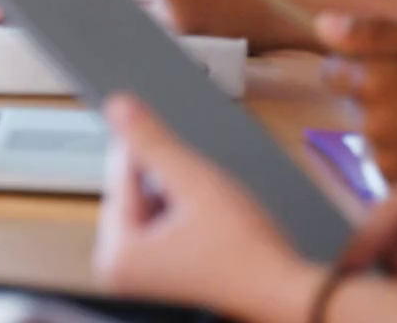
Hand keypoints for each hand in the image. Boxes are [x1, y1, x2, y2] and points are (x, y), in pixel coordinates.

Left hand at [95, 94, 320, 317]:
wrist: (280, 289)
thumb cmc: (244, 250)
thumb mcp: (194, 182)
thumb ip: (153, 143)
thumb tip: (117, 106)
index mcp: (116, 253)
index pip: (120, 174)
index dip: (153, 154)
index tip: (173, 145)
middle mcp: (118, 268)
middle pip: (132, 191)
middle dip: (167, 184)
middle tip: (202, 200)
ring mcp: (137, 273)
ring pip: (147, 204)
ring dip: (176, 197)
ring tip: (208, 216)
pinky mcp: (157, 272)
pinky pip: (158, 223)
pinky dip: (180, 214)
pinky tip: (207, 226)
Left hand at [317, 14, 396, 190]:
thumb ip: (373, 33)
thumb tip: (320, 24)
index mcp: (377, 81)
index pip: (332, 71)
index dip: (358, 63)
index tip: (393, 65)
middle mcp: (374, 124)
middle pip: (352, 103)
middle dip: (377, 94)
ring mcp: (386, 160)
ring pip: (370, 133)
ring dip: (392, 126)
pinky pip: (387, 163)